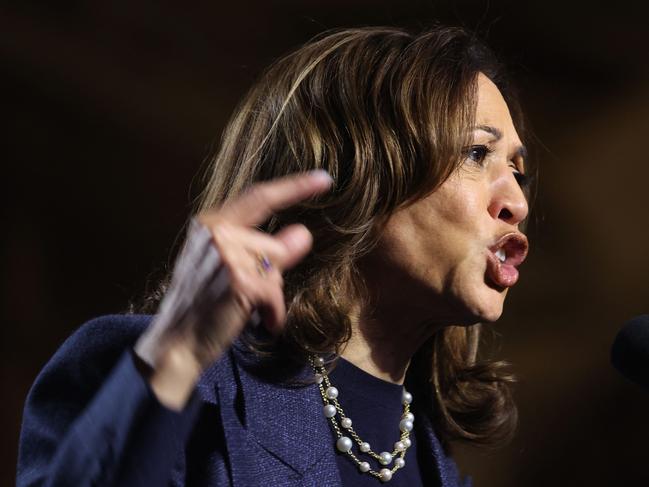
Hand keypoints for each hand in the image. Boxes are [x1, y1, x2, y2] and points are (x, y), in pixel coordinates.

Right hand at [136, 170, 332, 408]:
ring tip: (247, 310)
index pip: (259, 197)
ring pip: (276, 268)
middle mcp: (216, 232)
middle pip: (272, 245)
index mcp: (212, 224)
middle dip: (272, 274)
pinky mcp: (239, 280)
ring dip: (271, 295)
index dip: (295, 187)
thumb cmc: (203, 307)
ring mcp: (226, 254)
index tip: (324, 178)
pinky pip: (275, 293)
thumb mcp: (233, 270)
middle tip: (250, 297)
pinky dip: (273, 313)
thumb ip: (267, 250)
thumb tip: (304, 233)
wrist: (176, 344)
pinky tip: (259, 323)